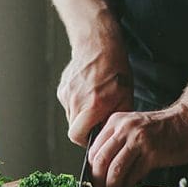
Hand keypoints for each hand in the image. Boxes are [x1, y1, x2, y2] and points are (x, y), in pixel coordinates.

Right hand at [57, 21, 132, 145]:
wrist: (100, 46)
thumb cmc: (116, 71)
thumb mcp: (125, 97)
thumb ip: (115, 120)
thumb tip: (108, 135)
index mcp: (93, 105)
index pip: (77, 136)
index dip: (85, 140)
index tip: (94, 136)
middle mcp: (76, 100)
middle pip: (73, 128)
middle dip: (84, 129)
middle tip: (96, 120)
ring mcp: (67, 93)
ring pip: (71, 116)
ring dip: (81, 115)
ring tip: (94, 102)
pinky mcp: (62, 87)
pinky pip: (68, 104)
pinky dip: (76, 103)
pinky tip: (87, 92)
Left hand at [87, 102, 187, 186]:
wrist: (187, 121)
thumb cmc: (162, 128)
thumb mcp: (133, 126)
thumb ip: (118, 140)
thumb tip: (103, 167)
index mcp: (116, 121)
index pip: (94, 149)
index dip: (92, 169)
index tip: (95, 181)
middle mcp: (125, 129)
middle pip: (100, 160)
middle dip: (97, 181)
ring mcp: (138, 141)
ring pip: (114, 169)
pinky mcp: (152, 154)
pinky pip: (132, 176)